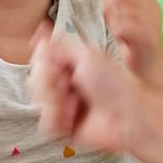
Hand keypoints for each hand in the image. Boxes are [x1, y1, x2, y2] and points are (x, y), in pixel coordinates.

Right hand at [30, 32, 145, 153]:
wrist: (127, 115)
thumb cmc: (113, 83)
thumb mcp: (87, 54)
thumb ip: (59, 45)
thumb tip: (40, 34)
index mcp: (71, 66)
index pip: (40, 61)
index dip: (43, 63)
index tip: (58, 65)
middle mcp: (65, 85)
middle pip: (35, 81)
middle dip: (48, 82)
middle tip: (68, 83)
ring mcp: (64, 107)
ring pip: (38, 102)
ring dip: (54, 101)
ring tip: (74, 103)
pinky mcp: (65, 128)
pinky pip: (45, 124)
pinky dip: (57, 119)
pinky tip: (72, 117)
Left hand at [101, 0, 162, 95]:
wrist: (145, 67)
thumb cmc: (132, 41)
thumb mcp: (124, 14)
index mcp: (149, 0)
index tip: (109, 10)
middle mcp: (153, 7)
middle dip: (109, 6)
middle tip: (109, 20)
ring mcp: (152, 21)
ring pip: (121, 10)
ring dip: (113, 21)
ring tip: (116, 30)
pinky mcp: (147, 37)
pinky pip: (124, 27)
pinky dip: (117, 31)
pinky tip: (120, 38)